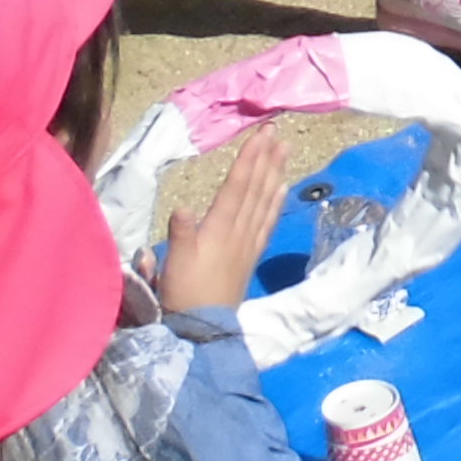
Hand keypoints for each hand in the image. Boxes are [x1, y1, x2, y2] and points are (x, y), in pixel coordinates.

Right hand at [158, 119, 291, 320]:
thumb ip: (181, 233)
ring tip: (284, 151)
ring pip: (264, 201)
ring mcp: (248, 242)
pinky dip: (275, 202)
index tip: (262, 135)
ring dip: (274, 173)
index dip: (250, 159)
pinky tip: (281, 188)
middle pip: (255, 188)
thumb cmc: (184, 293)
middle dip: (266, 158)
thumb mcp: (176, 263)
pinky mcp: (250, 254)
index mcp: (219, 228)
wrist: (204, 328)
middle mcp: (238, 231)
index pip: (237, 186)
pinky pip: (267, 222)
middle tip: (277, 132)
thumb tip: (183, 207)